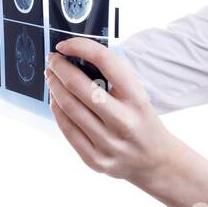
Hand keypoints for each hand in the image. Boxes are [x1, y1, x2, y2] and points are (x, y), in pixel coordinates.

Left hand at [45, 37, 207, 206]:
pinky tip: (55, 100)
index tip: (66, 45)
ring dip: (54, 87)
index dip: (81, 47)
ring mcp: (108, 143)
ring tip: (51, 77)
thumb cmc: (142, 121)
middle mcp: (123, 122)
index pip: (106, 61)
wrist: (156, 162)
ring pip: (68, 107)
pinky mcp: (95, 160)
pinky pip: (66, 129)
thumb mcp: (138, 96)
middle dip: (59, 67)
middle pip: (78, 86)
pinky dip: (57, 110)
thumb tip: (75, 58)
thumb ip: (112, 79)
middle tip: (53, 60)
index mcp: (137, 99)